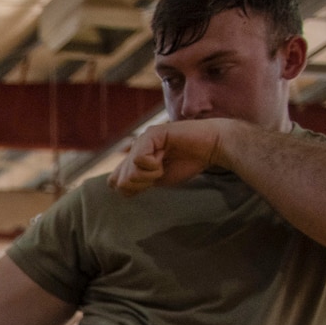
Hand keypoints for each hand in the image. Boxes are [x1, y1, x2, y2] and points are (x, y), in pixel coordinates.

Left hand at [109, 118, 229, 196]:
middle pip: (118, 181)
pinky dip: (153, 166)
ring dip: (149, 175)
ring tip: (163, 164)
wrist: (212, 147)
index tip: (151, 183)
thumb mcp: (156, 178)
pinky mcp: (152, 134)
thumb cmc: (188, 162)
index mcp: (133, 158)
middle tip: (158, 174)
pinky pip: (140, 160)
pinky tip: (164, 158)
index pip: (114, 182)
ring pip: (129, 173)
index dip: (132, 189)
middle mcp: (134, 147)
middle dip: (140, 184)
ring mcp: (142, 140)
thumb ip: (136, 182)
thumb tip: (115, 185)